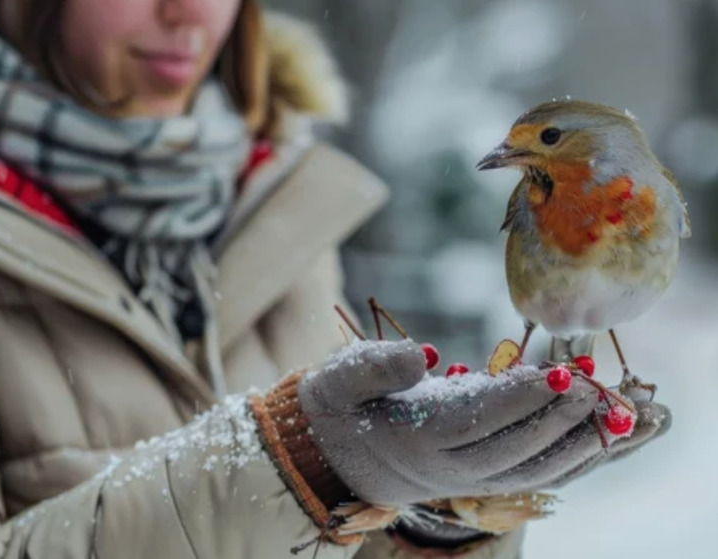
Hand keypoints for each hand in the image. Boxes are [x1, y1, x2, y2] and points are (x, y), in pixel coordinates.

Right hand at [299, 339, 669, 506]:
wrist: (336, 458)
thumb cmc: (342, 406)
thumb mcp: (341, 377)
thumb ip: (376, 365)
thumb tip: (424, 353)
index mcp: (415, 437)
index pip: (476, 418)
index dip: (519, 397)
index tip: (557, 372)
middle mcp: (446, 467)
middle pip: (512, 448)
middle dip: (556, 416)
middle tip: (594, 384)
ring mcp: (466, 480)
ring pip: (529, 471)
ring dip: (573, 445)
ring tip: (611, 413)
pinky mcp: (479, 480)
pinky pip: (530, 477)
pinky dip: (567, 461)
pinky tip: (595, 437)